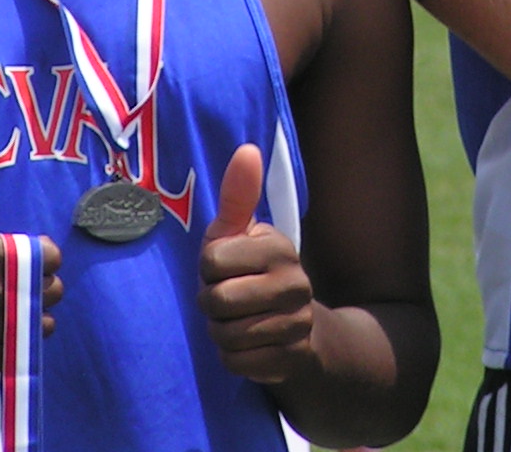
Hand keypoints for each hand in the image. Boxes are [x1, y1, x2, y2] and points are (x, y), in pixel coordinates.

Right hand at [0, 132, 62, 374]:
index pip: (48, 256)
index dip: (44, 257)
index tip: (30, 258)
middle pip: (50, 290)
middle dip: (42, 287)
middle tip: (22, 285)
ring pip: (41, 322)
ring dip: (35, 316)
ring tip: (15, 308)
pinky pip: (21, 351)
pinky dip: (19, 343)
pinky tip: (3, 330)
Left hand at [197, 145, 316, 384]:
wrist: (301, 330)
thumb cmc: (255, 274)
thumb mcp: (242, 235)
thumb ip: (239, 196)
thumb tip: (247, 148)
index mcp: (279, 248)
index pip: (212, 260)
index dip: (208, 268)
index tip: (224, 268)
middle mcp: (294, 284)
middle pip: (216, 301)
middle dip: (211, 304)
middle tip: (227, 299)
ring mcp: (296, 324)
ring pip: (225, 335)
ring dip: (221, 332)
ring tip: (237, 321)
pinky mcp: (290, 360)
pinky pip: (236, 362)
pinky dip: (233, 357)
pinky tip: (249, 345)